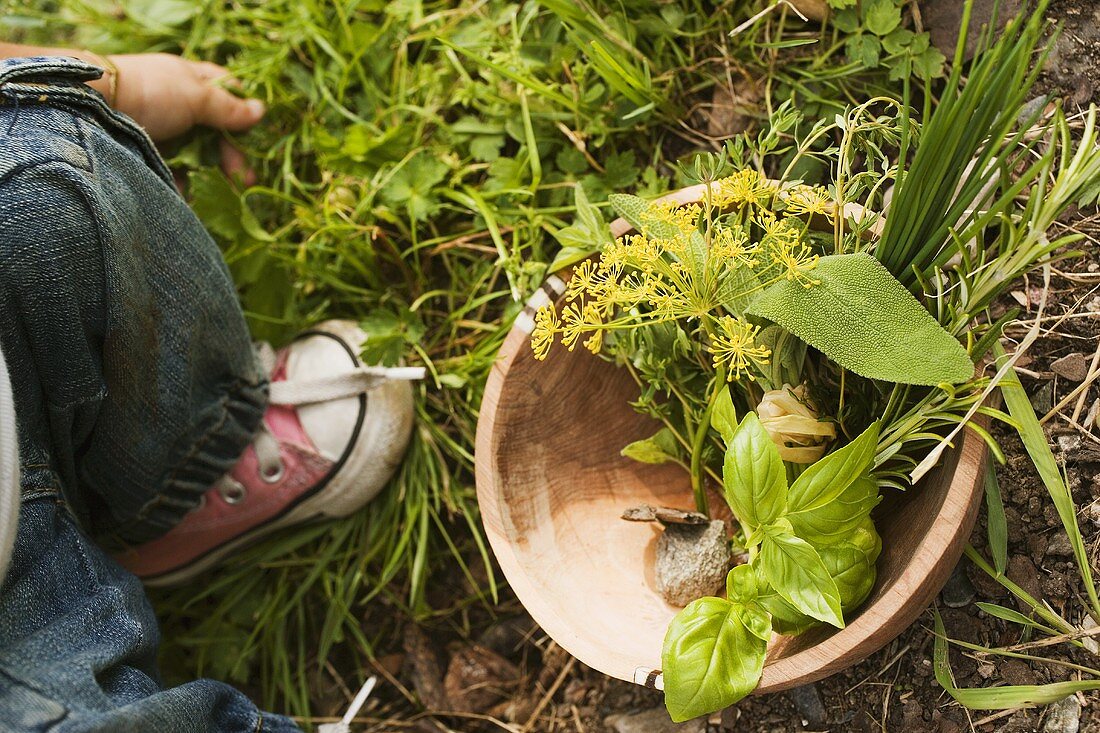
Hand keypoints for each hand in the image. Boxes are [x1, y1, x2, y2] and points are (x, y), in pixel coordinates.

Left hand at [109, 53, 264, 183]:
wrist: (93, 110)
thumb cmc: (151, 93)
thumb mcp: (196, 96)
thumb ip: (229, 108)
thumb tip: (261, 111)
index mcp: (192, 80)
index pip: (226, 91)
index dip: (243, 112)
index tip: (257, 135)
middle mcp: (180, 105)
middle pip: (217, 131)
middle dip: (233, 156)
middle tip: (246, 179)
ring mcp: (165, 131)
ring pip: (200, 156)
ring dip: (215, 176)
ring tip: (227, 194)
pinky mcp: (150, 155)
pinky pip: (176, 172)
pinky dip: (188, 185)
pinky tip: (197, 198)